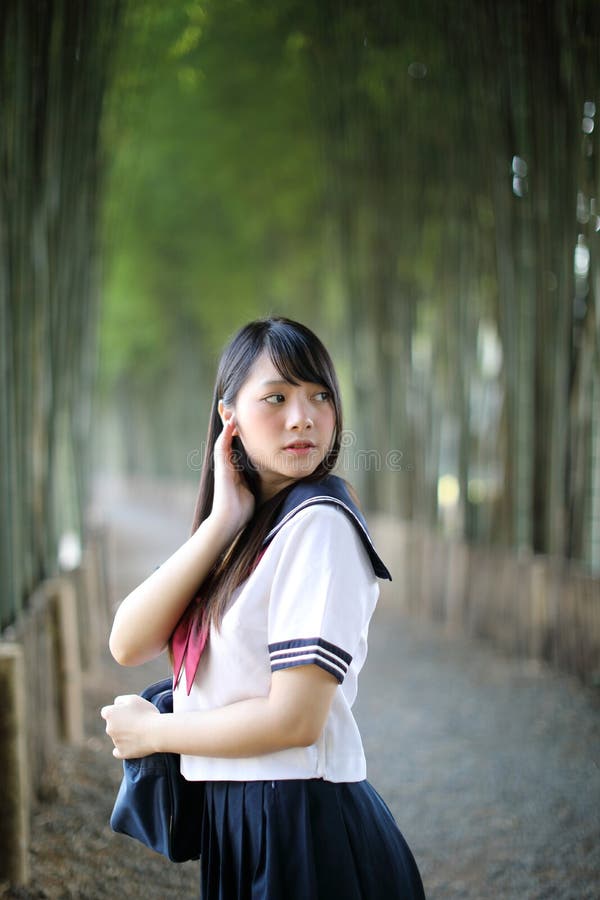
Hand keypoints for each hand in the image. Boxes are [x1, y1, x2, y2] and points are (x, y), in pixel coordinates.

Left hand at [100, 695, 159, 759]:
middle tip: (136, 721)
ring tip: (141, 731)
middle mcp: (109, 728)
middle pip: (112, 725)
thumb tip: (116, 705)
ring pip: (117, 737)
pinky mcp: (122, 753)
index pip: (106, 712)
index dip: (117, 711)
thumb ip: (121, 700)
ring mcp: (115, 742)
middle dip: (120, 723)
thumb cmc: (145, 713)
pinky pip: (118, 751)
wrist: (156, 732)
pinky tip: (129, 745)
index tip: (127, 711)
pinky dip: (123, 748)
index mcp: (110, 714)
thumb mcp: (133, 699)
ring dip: (125, 734)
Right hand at [211, 415, 254, 535]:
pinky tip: (230, 424)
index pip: (236, 445)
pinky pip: (222, 448)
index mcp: (235, 468)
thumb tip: (273, 476)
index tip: (242, 418)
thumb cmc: (242, 509)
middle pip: (226, 438)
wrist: (229, 521)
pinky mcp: (221, 469)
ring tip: (229, 409)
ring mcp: (222, 466)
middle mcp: (227, 464)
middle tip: (228, 406)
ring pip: (223, 439)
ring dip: (226, 425)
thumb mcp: (252, 489)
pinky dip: (226, 436)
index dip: (238, 431)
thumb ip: (257, 480)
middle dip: (228, 423)